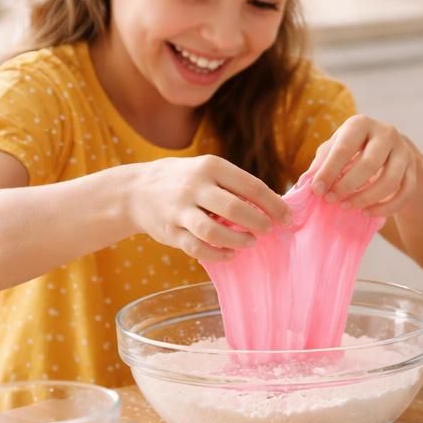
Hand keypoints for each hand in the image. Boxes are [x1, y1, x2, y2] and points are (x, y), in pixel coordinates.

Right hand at [127, 156, 289, 262]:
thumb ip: (234, 185)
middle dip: (258, 222)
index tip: (287, 217)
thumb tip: (273, 205)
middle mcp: (194, 187)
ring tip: (250, 242)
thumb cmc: (184, 180)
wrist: (136, 190)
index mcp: (211, 167)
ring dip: (238, 240)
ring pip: (214, 231)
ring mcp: (179, 210)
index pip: (251, 186)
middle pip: (235, 208)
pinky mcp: (170, 232)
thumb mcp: (207, 170)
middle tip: (269, 230)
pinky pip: (197, 248)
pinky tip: (230, 254)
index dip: (273, 204)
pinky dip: (218, 254)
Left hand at [307, 114, 420, 216]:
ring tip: (348, 207)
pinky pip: (405, 193)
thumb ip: (322, 162)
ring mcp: (403, 152)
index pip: (344, 148)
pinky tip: (368, 213)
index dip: (329, 171)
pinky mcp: (414, 170)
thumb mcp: (335, 147)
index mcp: (361, 124)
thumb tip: (307, 184)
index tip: (317, 190)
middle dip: (348, 186)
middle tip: (332, 200)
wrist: (388, 148)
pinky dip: (386, 208)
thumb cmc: (353, 148)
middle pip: (370, 164)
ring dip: (367, 198)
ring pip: (390, 181)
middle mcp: (386, 133)